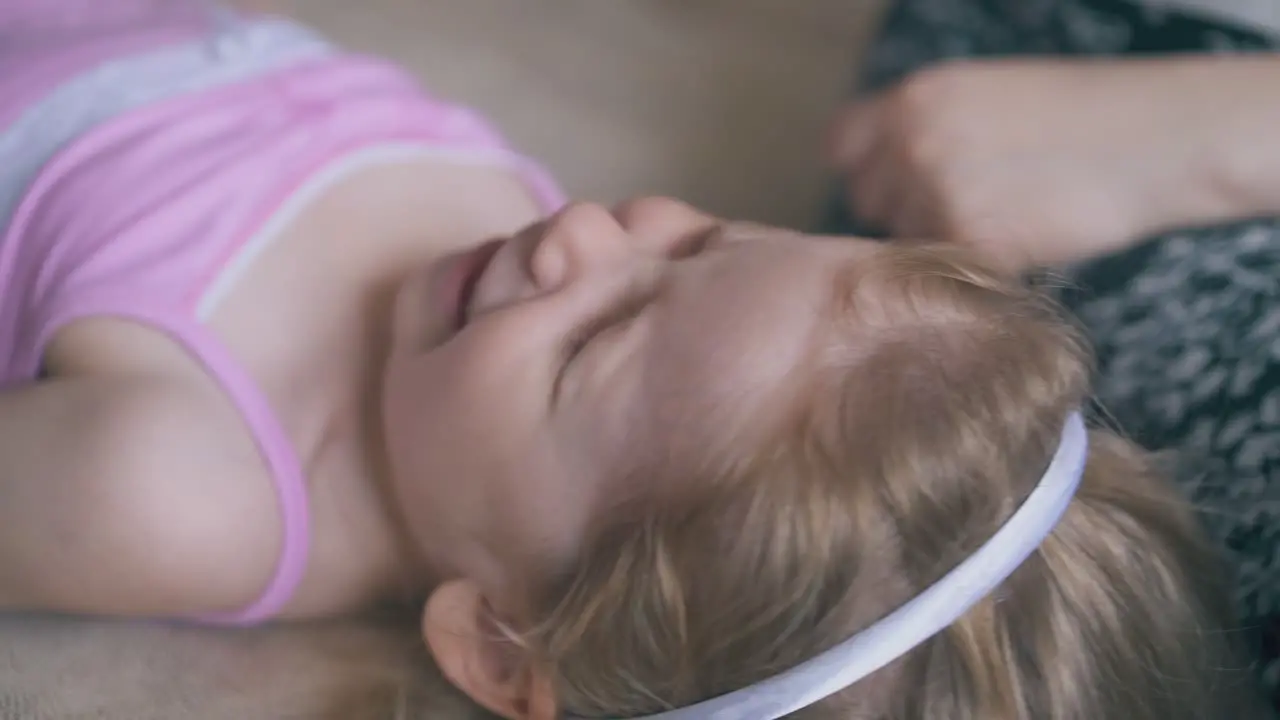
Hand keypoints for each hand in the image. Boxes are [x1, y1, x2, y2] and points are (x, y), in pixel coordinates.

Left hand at [829, 57, 1250, 270]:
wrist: (1155, 139)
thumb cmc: (1080, 116)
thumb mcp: (983, 95)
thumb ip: (922, 128)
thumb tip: (880, 174)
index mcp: (913, 98)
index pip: (840, 148)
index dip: (864, 170)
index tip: (887, 186)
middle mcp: (912, 143)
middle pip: (867, 202)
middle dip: (900, 211)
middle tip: (962, 207)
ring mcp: (937, 194)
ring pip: (904, 242)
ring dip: (937, 242)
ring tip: (1003, 219)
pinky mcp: (970, 243)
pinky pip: (945, 272)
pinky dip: (974, 269)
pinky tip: (1019, 243)